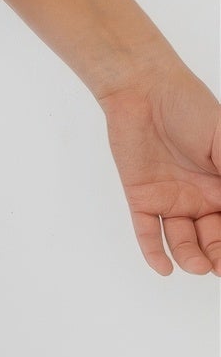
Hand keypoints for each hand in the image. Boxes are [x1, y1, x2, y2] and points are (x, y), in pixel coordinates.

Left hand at [96, 58, 220, 275]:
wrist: (143, 88)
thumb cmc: (191, 107)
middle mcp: (202, 198)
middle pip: (214, 239)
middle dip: (220, 257)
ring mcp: (172, 199)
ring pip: (183, 241)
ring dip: (191, 257)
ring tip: (197, 265)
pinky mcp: (142, 196)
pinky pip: (147, 231)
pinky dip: (153, 252)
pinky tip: (163, 268)